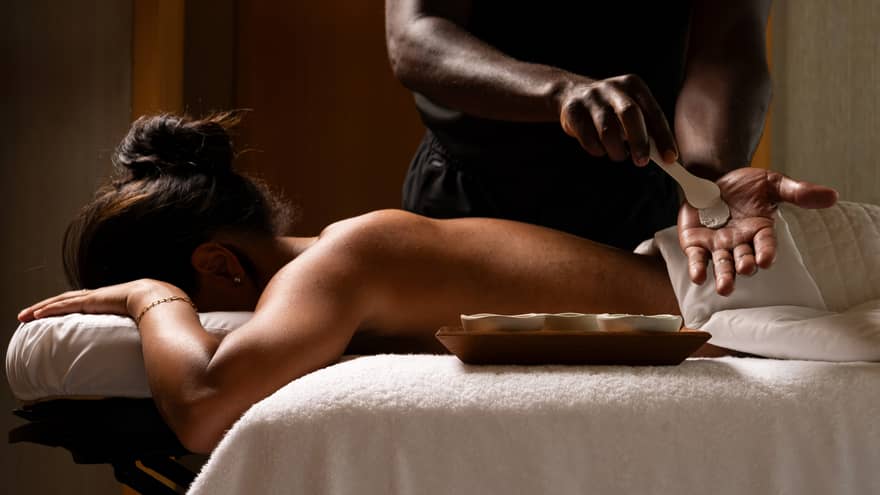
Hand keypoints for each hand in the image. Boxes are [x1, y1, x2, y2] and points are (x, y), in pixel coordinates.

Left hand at [17, 279, 174, 322]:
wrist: (161, 300)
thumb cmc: (163, 312)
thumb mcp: (152, 323)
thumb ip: (148, 335)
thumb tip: (156, 351)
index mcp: (117, 300)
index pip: (89, 302)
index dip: (73, 306)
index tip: (61, 312)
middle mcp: (103, 296)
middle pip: (69, 299)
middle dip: (49, 306)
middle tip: (31, 314)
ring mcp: (96, 297)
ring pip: (61, 301)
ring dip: (41, 307)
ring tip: (24, 314)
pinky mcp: (90, 301)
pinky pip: (64, 305)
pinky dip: (48, 309)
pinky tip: (34, 314)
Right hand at [558, 74, 677, 165]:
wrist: (571, 94)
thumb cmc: (610, 108)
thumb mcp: (630, 108)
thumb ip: (645, 127)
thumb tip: (663, 157)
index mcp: (634, 85)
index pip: (654, 113)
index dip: (663, 137)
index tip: (670, 158)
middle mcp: (613, 88)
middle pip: (629, 114)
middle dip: (638, 141)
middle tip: (642, 162)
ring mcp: (591, 98)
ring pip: (607, 131)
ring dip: (616, 150)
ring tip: (618, 154)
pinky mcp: (573, 111)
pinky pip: (588, 139)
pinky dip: (597, 150)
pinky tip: (600, 148)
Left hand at [678, 168, 838, 295]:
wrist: (713, 179)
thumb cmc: (745, 185)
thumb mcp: (771, 183)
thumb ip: (796, 191)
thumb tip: (831, 196)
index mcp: (759, 230)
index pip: (765, 244)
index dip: (766, 252)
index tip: (767, 260)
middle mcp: (739, 242)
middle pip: (743, 259)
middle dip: (744, 265)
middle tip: (746, 268)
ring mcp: (717, 245)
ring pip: (721, 264)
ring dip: (724, 276)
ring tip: (725, 287)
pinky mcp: (695, 244)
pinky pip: (696, 259)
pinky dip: (697, 269)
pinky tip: (698, 278)